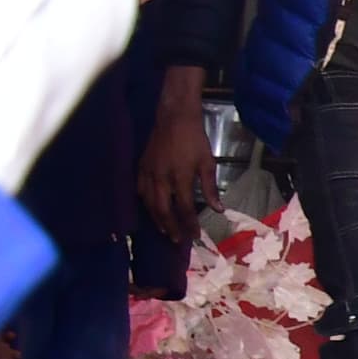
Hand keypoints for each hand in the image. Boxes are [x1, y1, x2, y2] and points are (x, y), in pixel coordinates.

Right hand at [137, 70, 215, 242]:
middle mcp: (161, 178)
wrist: (174, 118)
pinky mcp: (140, 167)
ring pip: (149, 203)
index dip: (189, 224)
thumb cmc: (194, 140)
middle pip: (163, 210)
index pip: (184, 208)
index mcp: (180, 177)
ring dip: (156, 218)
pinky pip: (139, 191)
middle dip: (170, 227)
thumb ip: (210, 188)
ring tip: (164, 230)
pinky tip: (150, 209)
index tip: (195, 236)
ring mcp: (148, 173)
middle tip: (176, 239)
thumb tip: (218, 209)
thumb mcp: (207, 162)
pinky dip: (145, 204)